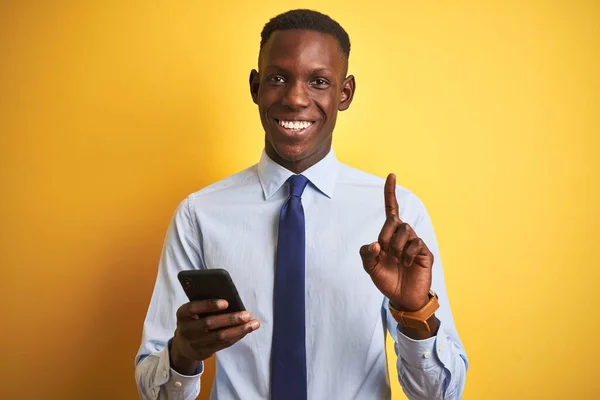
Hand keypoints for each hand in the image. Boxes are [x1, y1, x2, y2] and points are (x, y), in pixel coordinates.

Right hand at [170, 299, 259, 374]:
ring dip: (239, 330)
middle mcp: (186, 329)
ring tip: (253, 323)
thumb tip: (232, 300)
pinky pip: (223, 344)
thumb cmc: (194, 320)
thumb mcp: (193, 311)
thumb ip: (205, 305)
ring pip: (219, 337)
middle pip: (209, 323)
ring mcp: (194, 343)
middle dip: (230, 319)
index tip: (226, 302)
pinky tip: (246, 330)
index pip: (193, 308)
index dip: (209, 305)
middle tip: (247, 315)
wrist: (183, 345)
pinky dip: (236, 336)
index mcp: (182, 314)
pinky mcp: (203, 352)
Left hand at [360, 173, 433, 311]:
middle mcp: (403, 236)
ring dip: (397, 246)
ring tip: (398, 260)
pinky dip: (408, 254)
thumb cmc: (387, 280)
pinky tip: (407, 264)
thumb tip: (376, 244)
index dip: (390, 193)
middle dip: (386, 235)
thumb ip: (366, 254)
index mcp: (389, 235)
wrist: (402, 298)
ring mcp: (414, 243)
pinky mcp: (424, 252)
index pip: (391, 210)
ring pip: (405, 230)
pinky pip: (416, 243)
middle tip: (386, 253)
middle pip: (394, 220)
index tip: (392, 175)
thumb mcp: (370, 268)